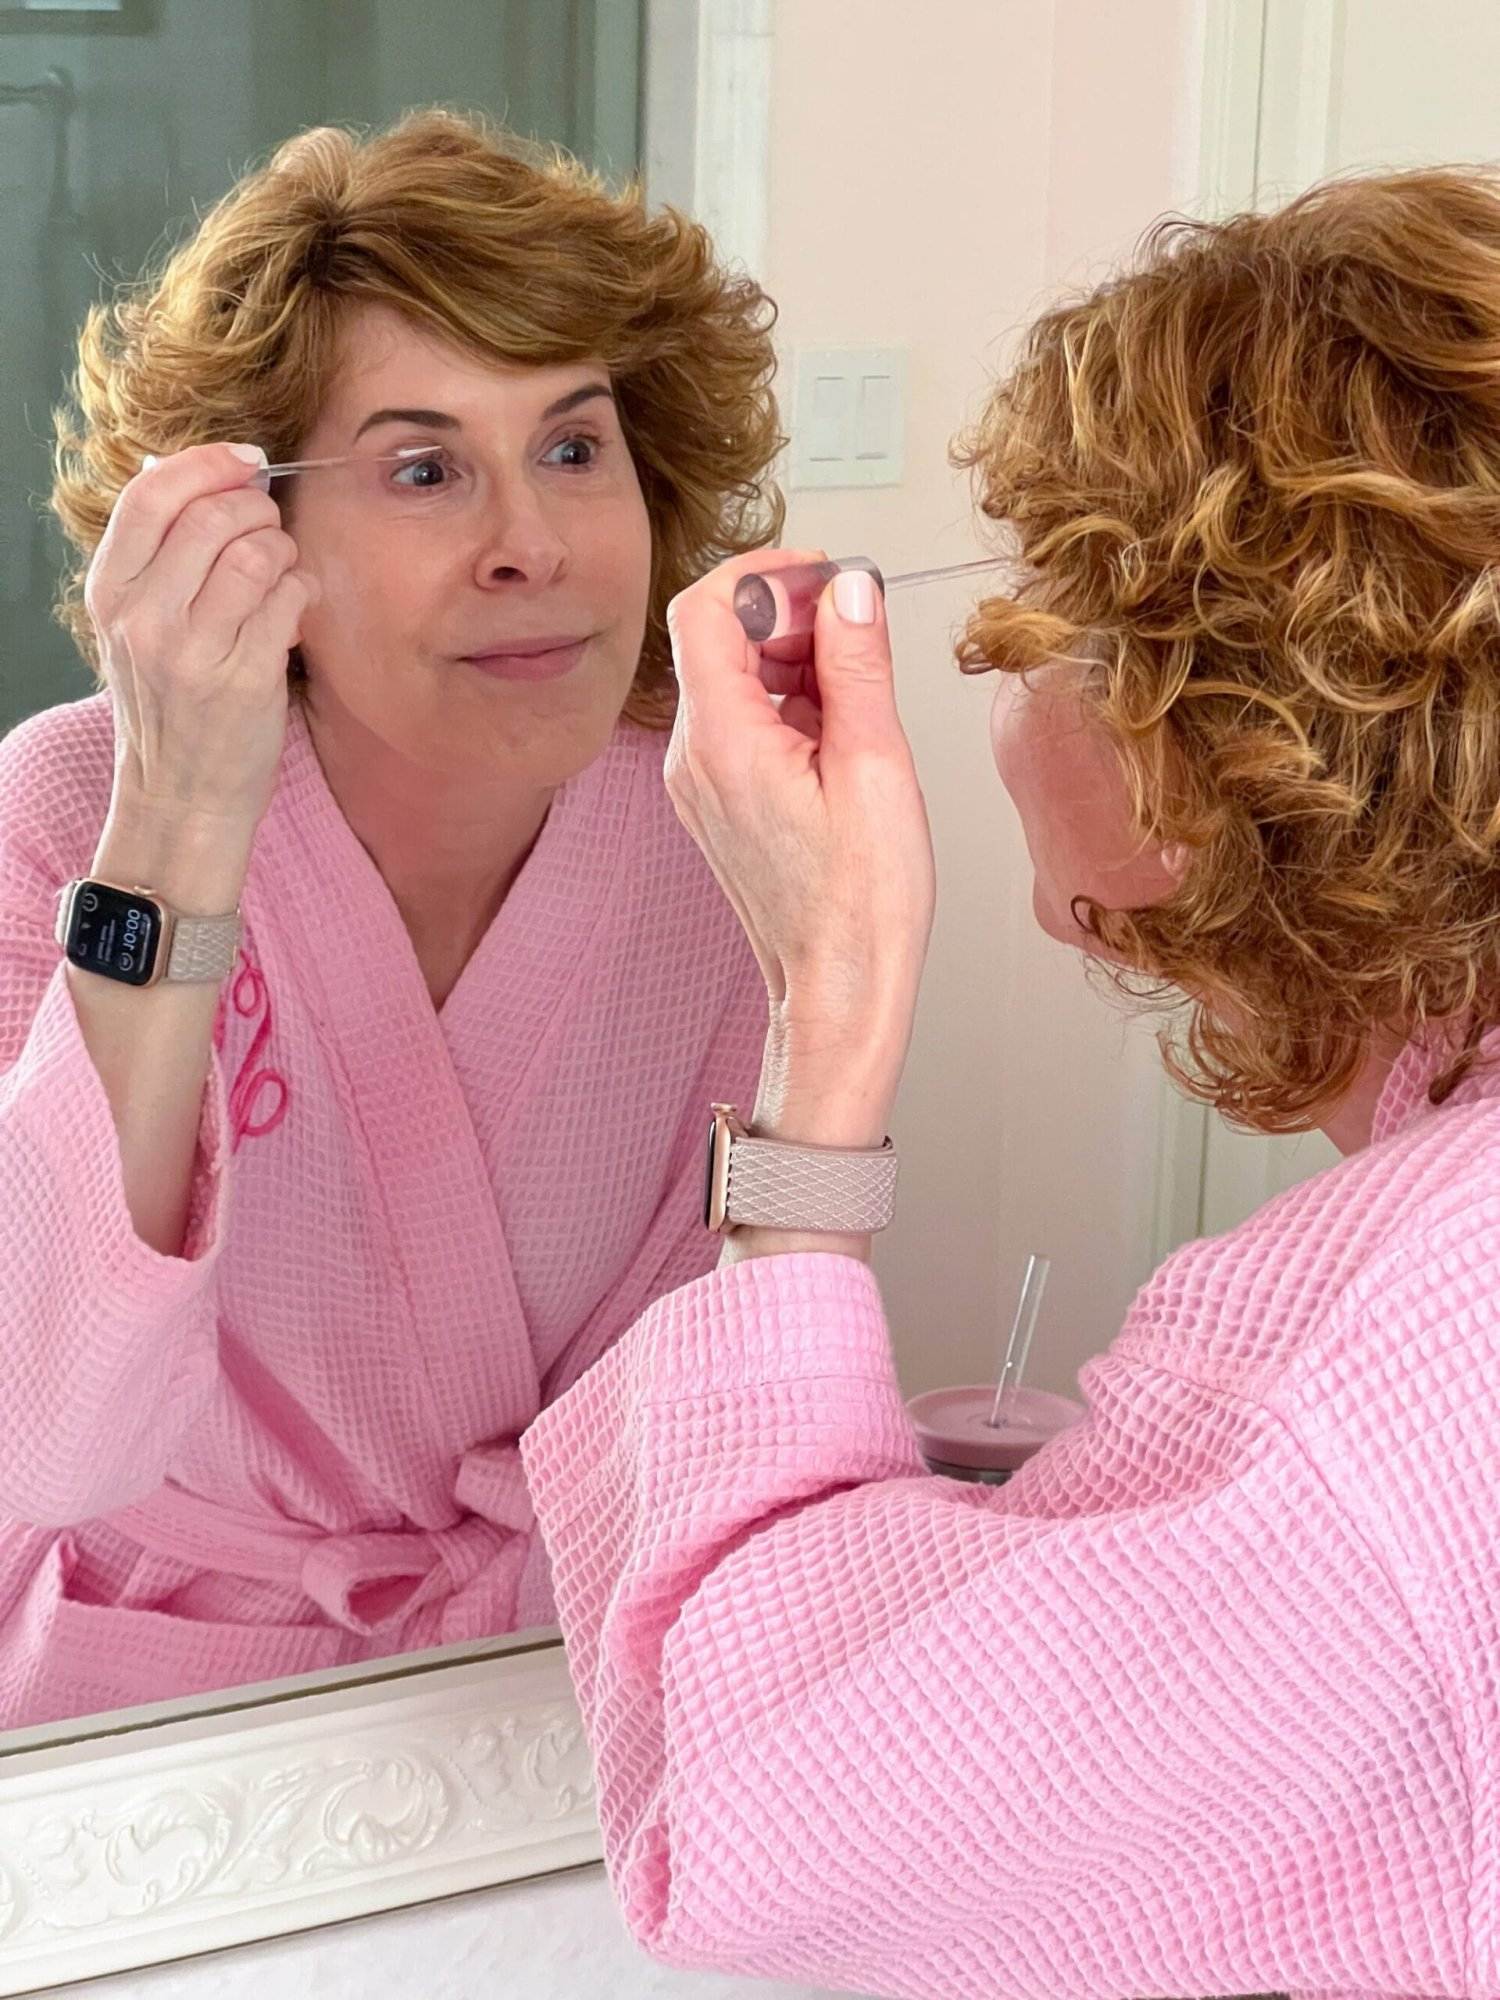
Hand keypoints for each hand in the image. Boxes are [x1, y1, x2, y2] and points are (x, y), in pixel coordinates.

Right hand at [84, 441, 320, 838]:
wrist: (180, 796)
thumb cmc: (169, 705)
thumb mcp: (136, 626)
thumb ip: (162, 557)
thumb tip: (221, 477)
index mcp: (110, 593)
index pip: (152, 495)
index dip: (207, 464)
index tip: (245, 462)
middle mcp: (145, 618)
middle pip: (213, 516)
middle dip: (257, 511)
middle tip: (268, 532)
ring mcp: (194, 650)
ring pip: (257, 553)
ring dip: (284, 551)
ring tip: (281, 574)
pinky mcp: (245, 677)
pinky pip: (289, 598)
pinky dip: (302, 592)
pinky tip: (294, 608)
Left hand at [663, 548, 936, 1107]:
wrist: (839, 991)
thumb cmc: (860, 906)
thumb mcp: (876, 766)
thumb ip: (856, 665)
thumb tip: (850, 591)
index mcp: (722, 744)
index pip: (705, 608)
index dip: (763, 572)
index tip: (823, 574)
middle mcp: (694, 761)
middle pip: (717, 638)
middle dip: (787, 612)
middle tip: (857, 623)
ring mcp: (701, 784)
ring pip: (732, 678)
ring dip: (792, 656)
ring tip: (860, 684)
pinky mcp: (721, 802)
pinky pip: (742, 721)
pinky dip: (789, 701)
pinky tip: (842, 727)